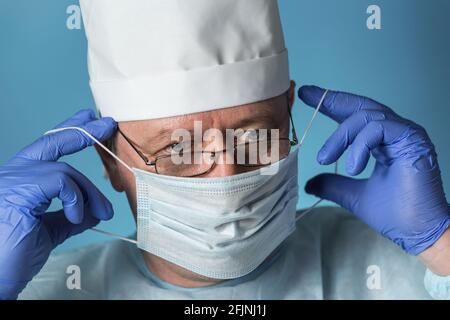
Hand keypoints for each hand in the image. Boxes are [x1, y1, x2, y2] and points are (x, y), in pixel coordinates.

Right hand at [0, 109, 115, 298]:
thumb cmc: (13, 256)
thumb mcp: (50, 231)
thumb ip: (71, 217)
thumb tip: (95, 211)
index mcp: (20, 180)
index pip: (46, 148)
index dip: (69, 132)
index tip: (88, 121)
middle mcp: (13, 175)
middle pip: (51, 141)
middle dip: (82, 131)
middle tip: (107, 124)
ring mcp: (12, 181)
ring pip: (64, 170)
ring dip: (91, 192)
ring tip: (104, 212)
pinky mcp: (17, 192)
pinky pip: (59, 181)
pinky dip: (76, 199)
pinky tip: (77, 217)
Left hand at [299, 85, 449, 257]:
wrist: (419, 232)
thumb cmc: (395, 214)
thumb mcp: (353, 195)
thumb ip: (333, 185)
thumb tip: (310, 183)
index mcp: (384, 142)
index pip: (354, 116)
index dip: (331, 105)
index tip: (308, 95)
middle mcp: (395, 133)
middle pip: (360, 106)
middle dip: (331, 100)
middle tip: (307, 94)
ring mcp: (405, 134)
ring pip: (365, 117)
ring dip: (340, 137)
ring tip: (325, 159)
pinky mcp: (412, 140)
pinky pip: (378, 128)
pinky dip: (359, 145)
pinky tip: (352, 167)